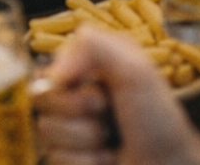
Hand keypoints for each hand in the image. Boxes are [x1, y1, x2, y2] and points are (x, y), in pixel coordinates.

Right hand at [36, 28, 199, 164]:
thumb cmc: (159, 120)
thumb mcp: (135, 69)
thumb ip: (92, 46)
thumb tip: (54, 73)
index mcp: (82, 69)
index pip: (44, 72)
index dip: (68, 89)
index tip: (102, 96)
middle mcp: (71, 97)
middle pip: (40, 103)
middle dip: (81, 116)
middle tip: (110, 120)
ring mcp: (67, 132)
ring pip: (47, 135)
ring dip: (87, 142)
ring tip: (113, 144)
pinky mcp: (68, 160)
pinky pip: (55, 160)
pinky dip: (88, 163)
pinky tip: (108, 161)